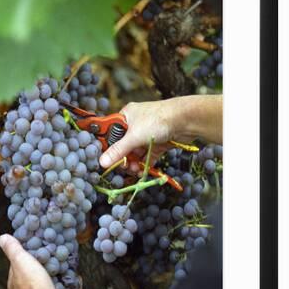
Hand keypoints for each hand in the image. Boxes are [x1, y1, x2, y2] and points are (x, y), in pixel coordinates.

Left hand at [0, 234, 66, 288]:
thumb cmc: (33, 285)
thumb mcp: (20, 260)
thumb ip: (12, 249)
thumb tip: (3, 238)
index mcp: (14, 285)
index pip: (17, 266)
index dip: (25, 255)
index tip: (35, 246)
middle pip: (35, 275)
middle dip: (44, 264)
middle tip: (53, 252)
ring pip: (50, 284)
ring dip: (59, 274)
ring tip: (65, 262)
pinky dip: (69, 284)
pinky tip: (75, 278)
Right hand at [99, 95, 222, 169]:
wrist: (186, 119)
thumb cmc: (158, 120)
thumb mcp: (134, 136)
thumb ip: (118, 150)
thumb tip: (102, 162)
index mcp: (126, 116)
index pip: (111, 133)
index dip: (109, 148)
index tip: (108, 161)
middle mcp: (135, 124)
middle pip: (124, 145)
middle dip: (124, 158)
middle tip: (124, 168)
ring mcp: (147, 134)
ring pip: (136, 152)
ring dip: (134, 163)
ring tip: (135, 171)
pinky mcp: (158, 142)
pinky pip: (147, 155)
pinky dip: (145, 163)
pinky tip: (142, 171)